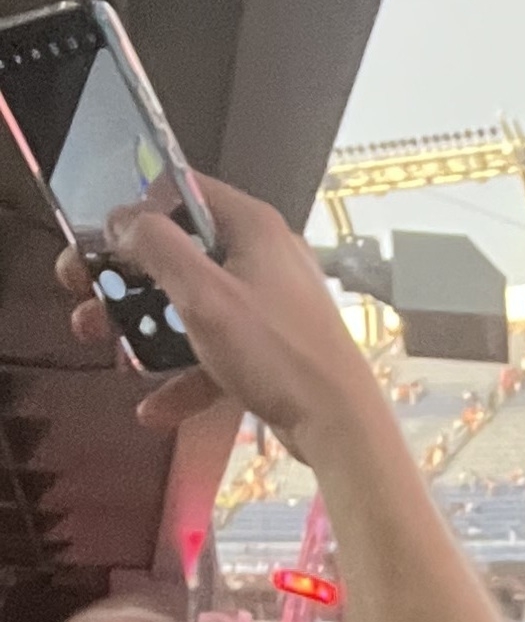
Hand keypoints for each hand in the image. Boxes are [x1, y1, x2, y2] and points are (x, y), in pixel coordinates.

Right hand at [57, 177, 385, 463]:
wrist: (341, 428)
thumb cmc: (279, 356)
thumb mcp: (203, 294)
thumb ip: (156, 248)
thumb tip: (123, 220)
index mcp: (252, 227)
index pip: (181, 193)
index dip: (135, 214)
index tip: (101, 244)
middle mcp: (264, 257)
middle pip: (180, 254)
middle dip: (128, 282)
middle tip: (88, 299)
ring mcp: (270, 305)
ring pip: (193, 307)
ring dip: (147, 330)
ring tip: (109, 351)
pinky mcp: (273, 348)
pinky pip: (218, 352)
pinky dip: (186, 376)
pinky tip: (155, 409)